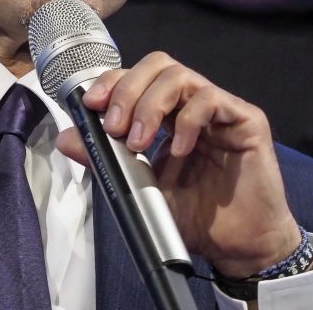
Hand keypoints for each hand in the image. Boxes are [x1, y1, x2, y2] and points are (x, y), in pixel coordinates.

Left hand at [55, 52, 300, 276]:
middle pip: (156, 65)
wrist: (236, 246)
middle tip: (114, 127)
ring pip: (179, 75)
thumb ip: (104, 159)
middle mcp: (192, 104)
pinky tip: (178, 149)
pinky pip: (211, 99)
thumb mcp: (138, 187)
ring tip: (139, 142)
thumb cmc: (192, 215)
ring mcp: (219, 109)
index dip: (112, 82)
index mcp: (167, 114)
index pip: (136, 77)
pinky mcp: (246, 120)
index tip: (90, 104)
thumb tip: (65, 138)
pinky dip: (187, 120)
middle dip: (126, 90)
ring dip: (150, 104)